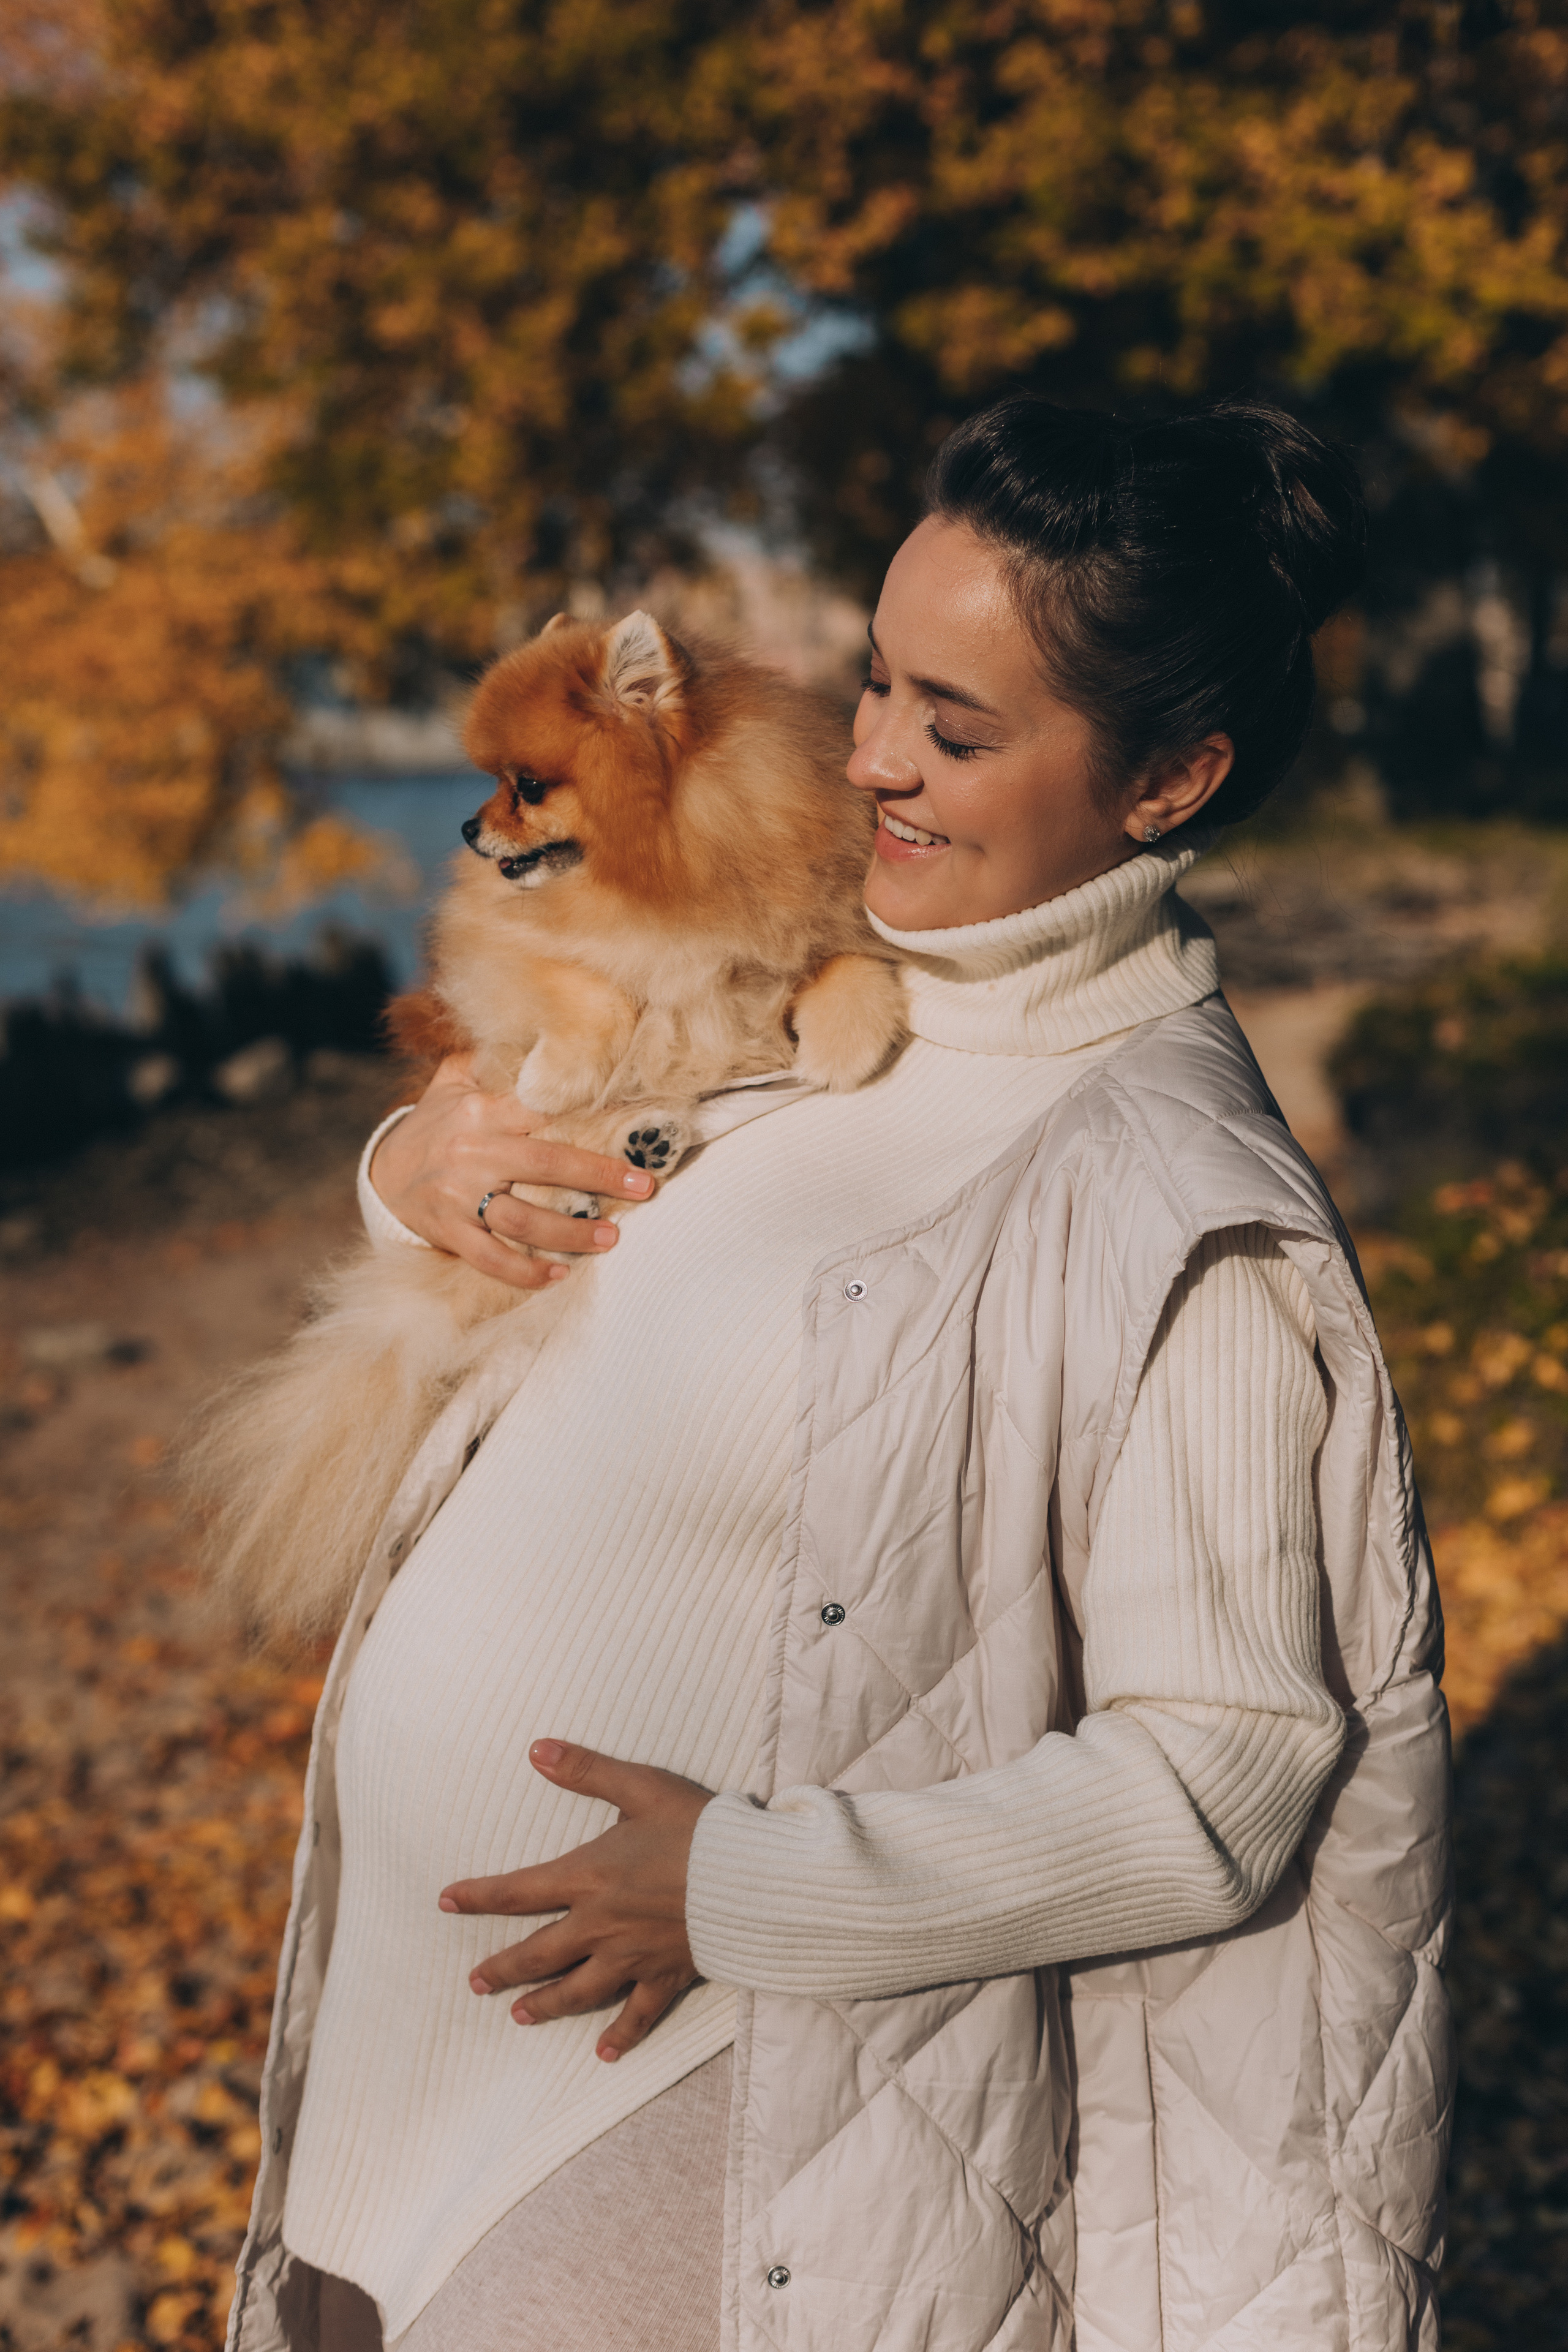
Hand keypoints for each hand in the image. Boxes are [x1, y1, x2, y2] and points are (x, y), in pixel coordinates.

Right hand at [371, 1054, 654, 1289]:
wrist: (382, 1173)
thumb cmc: (434, 1124)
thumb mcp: (452, 1082)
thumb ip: (491, 1061)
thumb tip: (538, 1031)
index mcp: (480, 1111)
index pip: (543, 1111)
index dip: (590, 1118)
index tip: (631, 1128)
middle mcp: (473, 1152)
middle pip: (547, 1165)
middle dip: (600, 1176)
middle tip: (644, 1187)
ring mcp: (460, 1197)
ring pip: (524, 1220)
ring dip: (572, 1233)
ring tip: (611, 1238)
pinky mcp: (450, 1232)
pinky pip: (491, 1258)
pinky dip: (525, 1272)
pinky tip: (558, 1277)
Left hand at [439, 1741, 713, 2060]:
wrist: (753, 1877)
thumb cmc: (698, 1827)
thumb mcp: (640, 1787)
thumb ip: (585, 1770)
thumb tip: (535, 1749)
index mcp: (589, 1877)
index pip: (518, 1891)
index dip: (478, 1896)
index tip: (445, 1902)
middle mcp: (601, 1925)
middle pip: (539, 1954)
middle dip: (503, 1968)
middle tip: (475, 1983)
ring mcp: (632, 1956)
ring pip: (577, 1991)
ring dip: (545, 2005)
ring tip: (519, 2016)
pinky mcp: (665, 1975)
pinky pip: (638, 2015)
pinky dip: (621, 2035)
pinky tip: (604, 2053)